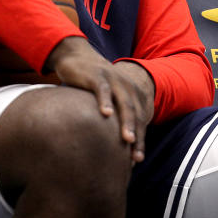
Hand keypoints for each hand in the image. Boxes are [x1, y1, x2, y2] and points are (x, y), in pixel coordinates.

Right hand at [45, 37, 155, 162]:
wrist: (77, 56)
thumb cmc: (92, 85)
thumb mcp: (106, 101)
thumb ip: (111, 120)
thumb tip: (110, 151)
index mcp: (132, 94)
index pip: (139, 120)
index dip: (140, 140)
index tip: (137, 161)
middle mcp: (127, 87)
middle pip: (135, 114)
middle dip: (138, 135)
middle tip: (136, 157)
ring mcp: (113, 80)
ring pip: (124, 102)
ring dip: (127, 121)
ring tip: (128, 139)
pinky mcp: (98, 75)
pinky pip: (103, 89)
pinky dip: (105, 100)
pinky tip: (106, 114)